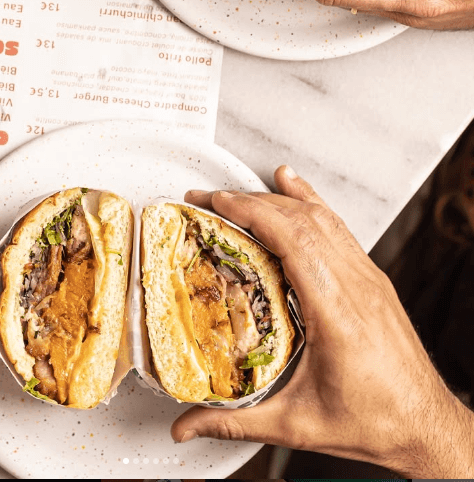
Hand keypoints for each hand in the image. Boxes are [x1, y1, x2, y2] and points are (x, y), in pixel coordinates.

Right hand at [172, 169, 473, 477]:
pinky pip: (338, 226)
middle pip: (301, 220)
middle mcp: (356, 285)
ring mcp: (368, 277)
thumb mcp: (297, 426)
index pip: (292, 240)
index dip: (252, 213)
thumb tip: (188, 426)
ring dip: (277, 198)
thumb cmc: (376, 422)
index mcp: (337, 314)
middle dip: (249, 201)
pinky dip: (311, 202)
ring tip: (239, 192)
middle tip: (210, 200)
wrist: (426, 425)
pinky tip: (295, 188)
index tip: (218, 203)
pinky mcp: (372, 277)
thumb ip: (235, 421)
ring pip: (321, 217)